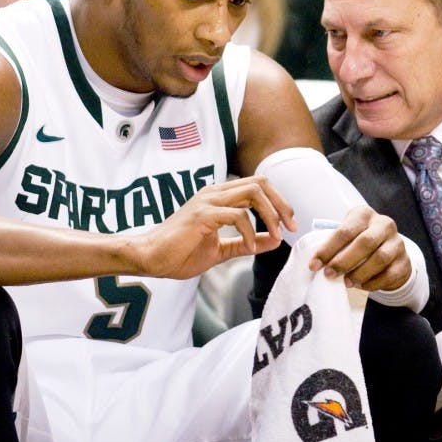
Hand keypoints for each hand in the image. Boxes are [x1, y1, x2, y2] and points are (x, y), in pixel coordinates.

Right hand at [134, 175, 296, 278]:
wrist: (149, 258)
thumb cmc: (179, 252)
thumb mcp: (222, 249)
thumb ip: (247, 243)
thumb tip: (274, 240)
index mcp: (219, 197)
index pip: (258, 185)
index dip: (278, 201)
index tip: (290, 224)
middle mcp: (215, 193)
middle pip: (260, 183)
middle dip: (281, 204)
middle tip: (291, 227)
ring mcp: (208, 201)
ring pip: (253, 193)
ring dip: (271, 215)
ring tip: (277, 235)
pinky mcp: (202, 215)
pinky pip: (238, 215)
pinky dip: (251, 232)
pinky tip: (251, 248)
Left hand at [307, 206, 411, 291]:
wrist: (390, 251)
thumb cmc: (360, 242)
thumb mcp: (349, 235)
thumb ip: (335, 245)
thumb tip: (316, 264)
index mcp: (365, 215)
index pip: (346, 230)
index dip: (328, 249)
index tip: (314, 265)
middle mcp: (384, 225)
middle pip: (365, 242)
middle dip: (344, 261)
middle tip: (329, 274)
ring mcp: (397, 243)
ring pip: (380, 258)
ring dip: (360, 273)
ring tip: (346, 282)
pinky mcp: (405, 262)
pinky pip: (389, 275)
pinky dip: (373, 283)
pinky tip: (361, 286)